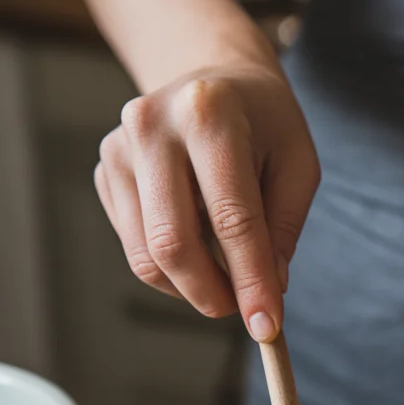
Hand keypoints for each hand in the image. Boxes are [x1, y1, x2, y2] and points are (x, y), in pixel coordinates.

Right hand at [94, 56, 318, 340]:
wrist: (212, 76)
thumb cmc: (265, 123)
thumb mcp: (298, 163)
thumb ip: (283, 227)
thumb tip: (266, 292)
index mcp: (209, 113)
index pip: (232, 217)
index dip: (250, 280)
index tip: (268, 327)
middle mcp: (151, 125)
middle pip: (174, 242)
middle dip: (212, 294)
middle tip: (242, 312)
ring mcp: (119, 149)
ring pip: (148, 256)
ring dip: (191, 287)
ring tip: (227, 277)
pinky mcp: (105, 172)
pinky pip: (135, 247)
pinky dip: (171, 268)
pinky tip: (200, 245)